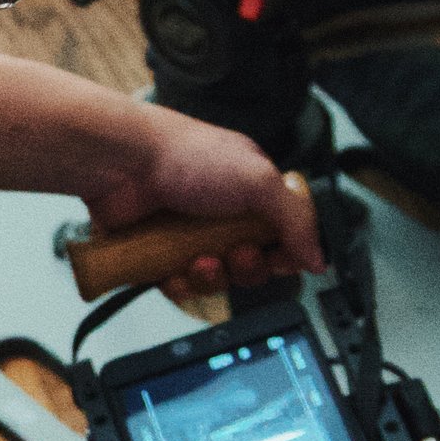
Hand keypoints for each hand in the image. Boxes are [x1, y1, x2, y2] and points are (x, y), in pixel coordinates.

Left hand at [79, 105, 325, 296]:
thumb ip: (296, 219)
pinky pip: (177, 285)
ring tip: (200, 260)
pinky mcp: (156, 253)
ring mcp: (186, 234)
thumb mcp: (259, 180)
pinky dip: (179, 284)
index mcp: (249, 190)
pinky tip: (174, 270)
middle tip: (238, 254)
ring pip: (214, 279)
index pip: (281, 235)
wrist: (122, 162)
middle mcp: (219, 212)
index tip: (281, 260)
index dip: (284, 254)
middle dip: (247, 267)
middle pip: (249, 264)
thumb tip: (317, 257)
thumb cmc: (184, 155)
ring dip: (212, 277)